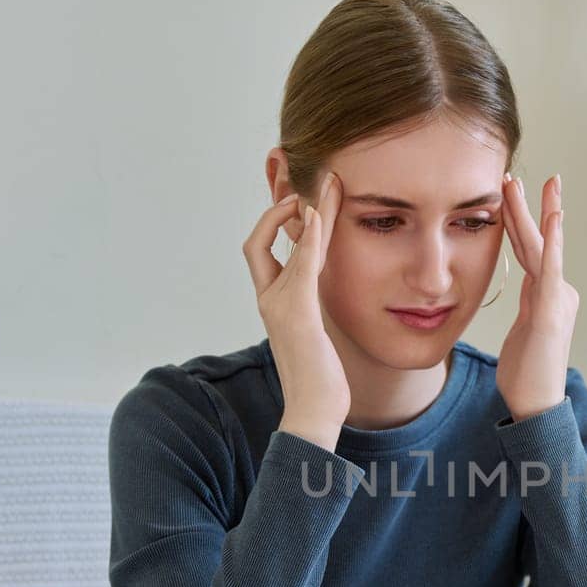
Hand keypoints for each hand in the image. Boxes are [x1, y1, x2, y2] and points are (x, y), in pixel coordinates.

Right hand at [241, 173, 349, 450]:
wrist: (314, 412)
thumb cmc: (321, 382)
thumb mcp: (318, 338)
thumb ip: (315, 314)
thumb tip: (324, 301)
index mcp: (275, 302)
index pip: (264, 250)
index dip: (277, 222)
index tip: (300, 200)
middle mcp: (270, 298)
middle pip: (262, 237)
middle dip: (278, 204)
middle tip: (301, 173)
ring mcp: (279, 304)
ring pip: (283, 242)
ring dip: (303, 209)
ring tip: (323, 181)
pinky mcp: (297, 312)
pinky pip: (301, 264)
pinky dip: (309, 237)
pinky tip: (318, 216)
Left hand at [497, 172, 577, 422]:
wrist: (536, 404)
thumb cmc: (527, 373)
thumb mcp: (523, 331)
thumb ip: (528, 305)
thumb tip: (527, 285)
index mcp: (546, 295)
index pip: (529, 249)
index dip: (519, 220)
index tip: (509, 192)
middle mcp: (556, 292)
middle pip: (536, 241)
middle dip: (527, 206)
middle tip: (515, 174)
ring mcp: (557, 300)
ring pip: (541, 249)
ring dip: (534, 213)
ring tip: (528, 184)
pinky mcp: (552, 313)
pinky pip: (550, 271)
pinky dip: (552, 243)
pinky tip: (554, 218)